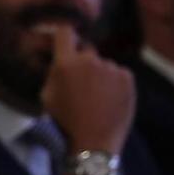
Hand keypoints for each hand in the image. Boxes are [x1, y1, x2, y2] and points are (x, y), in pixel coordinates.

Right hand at [41, 24, 134, 156]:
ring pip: (104, 65)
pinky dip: (115, 83)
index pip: (65, 32)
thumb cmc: (65, 121)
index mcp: (66, 63)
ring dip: (100, 75)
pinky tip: (110, 100)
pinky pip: (119, 74)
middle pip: (86, 50)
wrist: (94, 142)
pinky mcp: (127, 77)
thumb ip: (53, 73)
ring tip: (98, 98)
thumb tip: (58, 59)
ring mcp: (111, 68)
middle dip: (83, 62)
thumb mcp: (46, 97)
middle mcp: (89, 60)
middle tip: (82, 83)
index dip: (65, 35)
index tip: (66, 41)